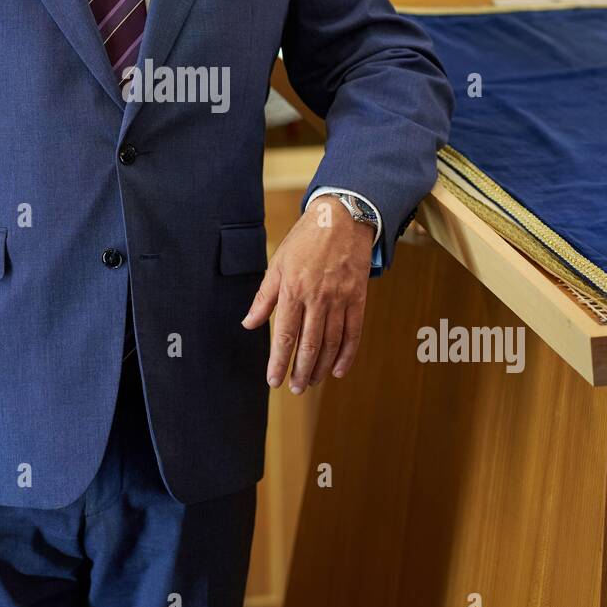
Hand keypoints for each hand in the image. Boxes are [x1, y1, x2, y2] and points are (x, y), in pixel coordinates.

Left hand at [241, 196, 373, 392]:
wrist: (341, 218)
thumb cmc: (305, 240)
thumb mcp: (277, 264)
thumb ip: (264, 298)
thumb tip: (248, 324)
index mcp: (293, 290)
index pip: (284, 335)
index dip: (278, 361)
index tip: (273, 380)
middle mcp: (317, 298)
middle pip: (309, 344)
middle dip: (301, 371)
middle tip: (295, 388)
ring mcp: (340, 299)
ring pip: (331, 342)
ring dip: (322, 367)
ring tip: (312, 382)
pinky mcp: (358, 298)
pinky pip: (353, 332)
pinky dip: (347, 354)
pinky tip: (339, 369)